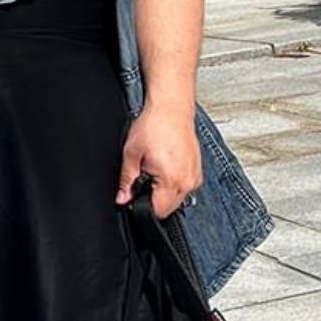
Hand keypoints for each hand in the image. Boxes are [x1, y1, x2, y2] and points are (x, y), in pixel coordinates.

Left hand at [116, 103, 201, 218]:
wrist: (171, 108)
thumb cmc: (154, 125)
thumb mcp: (131, 155)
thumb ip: (126, 181)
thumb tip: (122, 198)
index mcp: (171, 180)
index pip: (158, 212)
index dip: (142, 207)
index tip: (135, 196)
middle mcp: (187, 182)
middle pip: (168, 208)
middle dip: (153, 199)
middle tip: (145, 177)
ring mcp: (195, 176)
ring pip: (177, 199)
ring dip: (164, 192)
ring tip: (156, 169)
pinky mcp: (198, 170)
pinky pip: (185, 188)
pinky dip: (174, 183)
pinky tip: (166, 167)